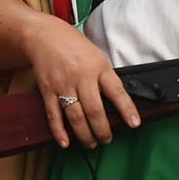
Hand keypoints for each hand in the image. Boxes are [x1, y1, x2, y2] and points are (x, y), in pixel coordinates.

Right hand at [22, 17, 140, 148]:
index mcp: (98, 67)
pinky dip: (59, 131)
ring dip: (85, 135)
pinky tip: (65, 143)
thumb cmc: (74, 46)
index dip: (127, 109)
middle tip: (107, 139)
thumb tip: (118, 104)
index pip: (117, 91)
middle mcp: (81, 77)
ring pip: (76, 117)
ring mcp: (63, 85)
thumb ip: (106, 77)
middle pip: (95, 110)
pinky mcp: (48, 91)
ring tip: (91, 143)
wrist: (44, 36)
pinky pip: (54, 115)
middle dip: (103, 130)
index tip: (134, 124)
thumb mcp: (97, 56)